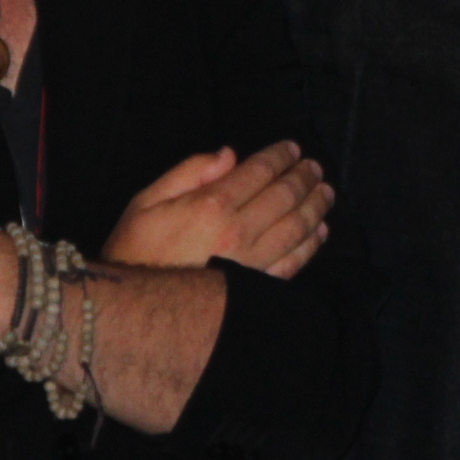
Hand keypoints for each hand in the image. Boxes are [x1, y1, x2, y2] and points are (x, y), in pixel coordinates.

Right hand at [104, 141, 334, 277]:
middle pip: (285, 196)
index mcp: (212, 205)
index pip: (259, 172)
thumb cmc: (135, 251)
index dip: (279, 156)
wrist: (136, 310)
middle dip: (303, 177)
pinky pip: (295, 261)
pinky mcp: (259, 288)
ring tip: (325, 191)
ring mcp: (253, 262)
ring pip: (297, 227)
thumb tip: (229, 155)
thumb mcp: (146, 202)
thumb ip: (189, 172)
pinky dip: (312, 243)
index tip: (292, 149)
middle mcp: (239, 232)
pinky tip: (320, 231)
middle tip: (314, 167)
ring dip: (316, 205)